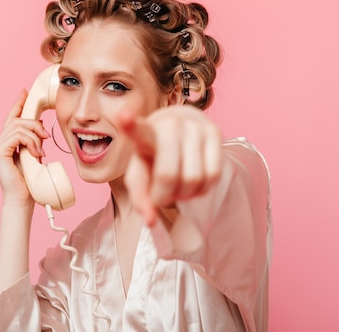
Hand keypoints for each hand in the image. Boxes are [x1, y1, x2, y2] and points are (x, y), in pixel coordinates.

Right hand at [0, 89, 48, 205]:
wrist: (23, 199)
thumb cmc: (30, 180)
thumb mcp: (35, 155)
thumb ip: (34, 140)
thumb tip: (41, 126)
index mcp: (8, 142)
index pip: (12, 117)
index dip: (18, 103)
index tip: (25, 92)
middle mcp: (0, 142)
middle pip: (18, 120)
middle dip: (35, 125)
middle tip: (46, 138)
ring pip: (19, 126)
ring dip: (35, 136)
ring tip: (41, 151)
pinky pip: (16, 136)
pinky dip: (30, 142)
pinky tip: (36, 154)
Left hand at [119, 105, 222, 225]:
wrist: (182, 129)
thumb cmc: (155, 156)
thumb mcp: (141, 173)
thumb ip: (140, 197)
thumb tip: (151, 221)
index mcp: (145, 133)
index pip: (138, 130)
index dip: (130, 125)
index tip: (123, 116)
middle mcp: (171, 125)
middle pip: (168, 175)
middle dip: (164, 196)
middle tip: (161, 195)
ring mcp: (195, 127)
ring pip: (193, 178)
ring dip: (184, 194)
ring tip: (178, 187)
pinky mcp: (215, 132)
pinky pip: (213, 175)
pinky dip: (202, 189)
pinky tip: (194, 183)